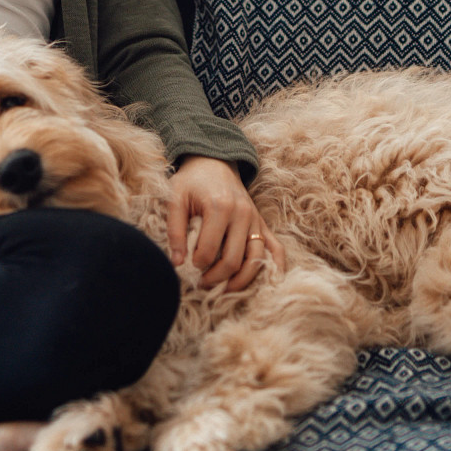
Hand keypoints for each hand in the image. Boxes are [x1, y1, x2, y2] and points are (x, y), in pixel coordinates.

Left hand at [166, 156, 286, 291]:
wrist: (214, 160)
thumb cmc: (192, 180)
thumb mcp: (176, 198)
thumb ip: (175, 230)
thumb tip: (176, 263)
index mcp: (220, 207)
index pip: (209, 251)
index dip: (196, 265)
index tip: (187, 266)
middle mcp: (242, 214)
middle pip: (234, 260)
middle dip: (216, 278)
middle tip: (201, 283)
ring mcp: (256, 219)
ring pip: (256, 259)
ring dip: (241, 280)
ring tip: (224, 289)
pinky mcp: (262, 223)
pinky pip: (275, 248)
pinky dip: (275, 267)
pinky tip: (269, 282)